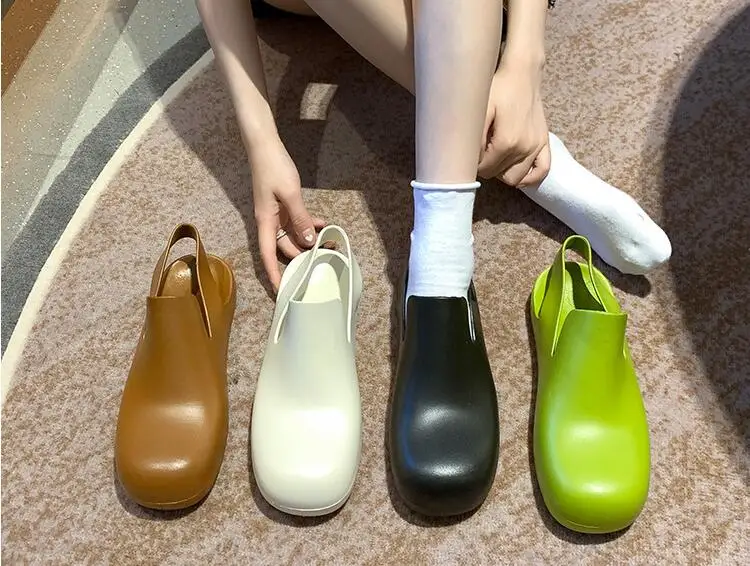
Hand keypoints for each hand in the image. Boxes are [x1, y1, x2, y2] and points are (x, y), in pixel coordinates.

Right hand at [250, 140, 326, 290]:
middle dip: (303, 256)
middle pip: (285, 248)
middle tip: (326, 259)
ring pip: (294, 236)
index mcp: (265, 222)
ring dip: (311, 240)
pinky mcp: (283, 205)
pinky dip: (310, 224)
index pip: (267, 255)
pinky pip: (297, 221)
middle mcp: (269, 222)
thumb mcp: (290, 194)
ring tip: (332, 242)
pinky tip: (325, 225)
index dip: (273, 274)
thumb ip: (300, 219)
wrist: (264, 145)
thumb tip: (308, 241)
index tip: (281, 291)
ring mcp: (276, 214)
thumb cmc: (273, 167)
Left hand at [478, 61, 550, 187]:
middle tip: (482, 152)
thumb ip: (475, 139)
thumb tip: (472, 161)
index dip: (475, 164)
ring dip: (504, 172)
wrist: (522, 73)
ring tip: (496, 157)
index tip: (471, 152)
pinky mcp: (545, 142)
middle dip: (488, 168)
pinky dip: (529, 177)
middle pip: (500, 175)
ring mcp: (537, 147)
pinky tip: (517, 172)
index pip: (485, 169)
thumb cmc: (498, 89)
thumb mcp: (480, 111)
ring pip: (517, 178)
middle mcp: (524, 148)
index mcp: (506, 142)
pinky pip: (542, 171)